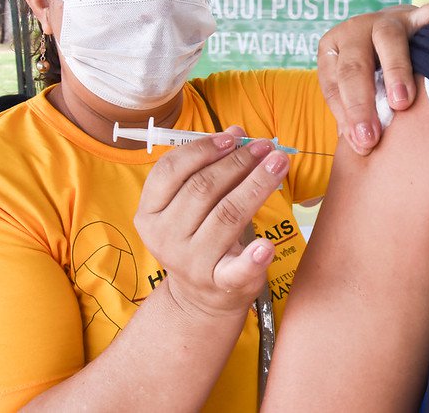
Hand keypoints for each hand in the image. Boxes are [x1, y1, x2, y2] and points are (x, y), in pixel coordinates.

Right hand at [134, 127, 288, 317]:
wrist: (200, 295)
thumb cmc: (199, 235)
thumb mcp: (191, 204)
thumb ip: (209, 168)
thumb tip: (237, 133)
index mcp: (149, 213)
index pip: (170, 172)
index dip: (202, 149)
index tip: (232, 137)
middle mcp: (165, 237)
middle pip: (202, 189)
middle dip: (237, 161)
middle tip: (266, 146)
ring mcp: (192, 262)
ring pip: (226, 215)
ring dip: (256, 184)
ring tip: (278, 163)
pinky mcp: (220, 284)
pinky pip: (236, 269)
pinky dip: (253, 258)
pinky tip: (267, 245)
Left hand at [317, 2, 428, 155]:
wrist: (396, 32)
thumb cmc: (372, 71)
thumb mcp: (355, 89)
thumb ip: (353, 114)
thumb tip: (361, 147)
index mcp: (333, 48)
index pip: (334, 84)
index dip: (346, 115)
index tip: (363, 143)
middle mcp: (357, 30)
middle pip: (354, 65)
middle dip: (361, 104)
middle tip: (372, 136)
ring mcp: (390, 20)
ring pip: (389, 38)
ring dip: (395, 71)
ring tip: (402, 102)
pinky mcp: (419, 14)